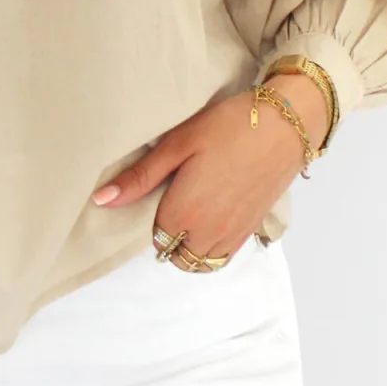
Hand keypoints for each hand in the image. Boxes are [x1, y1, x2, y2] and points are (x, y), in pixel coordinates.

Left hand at [89, 82, 322, 260]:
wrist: (285, 123)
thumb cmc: (228, 126)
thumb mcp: (177, 144)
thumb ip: (139, 178)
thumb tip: (101, 200)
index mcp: (185, 214)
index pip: (155, 236)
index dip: (153, 215)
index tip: (160, 190)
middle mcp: (209, 234)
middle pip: (176, 256)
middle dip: (170, 236)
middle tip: (174, 198)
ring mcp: (234, 235)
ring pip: (200, 262)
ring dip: (190, 246)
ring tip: (191, 210)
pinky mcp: (253, 230)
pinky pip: (223, 257)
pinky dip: (212, 248)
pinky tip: (213, 216)